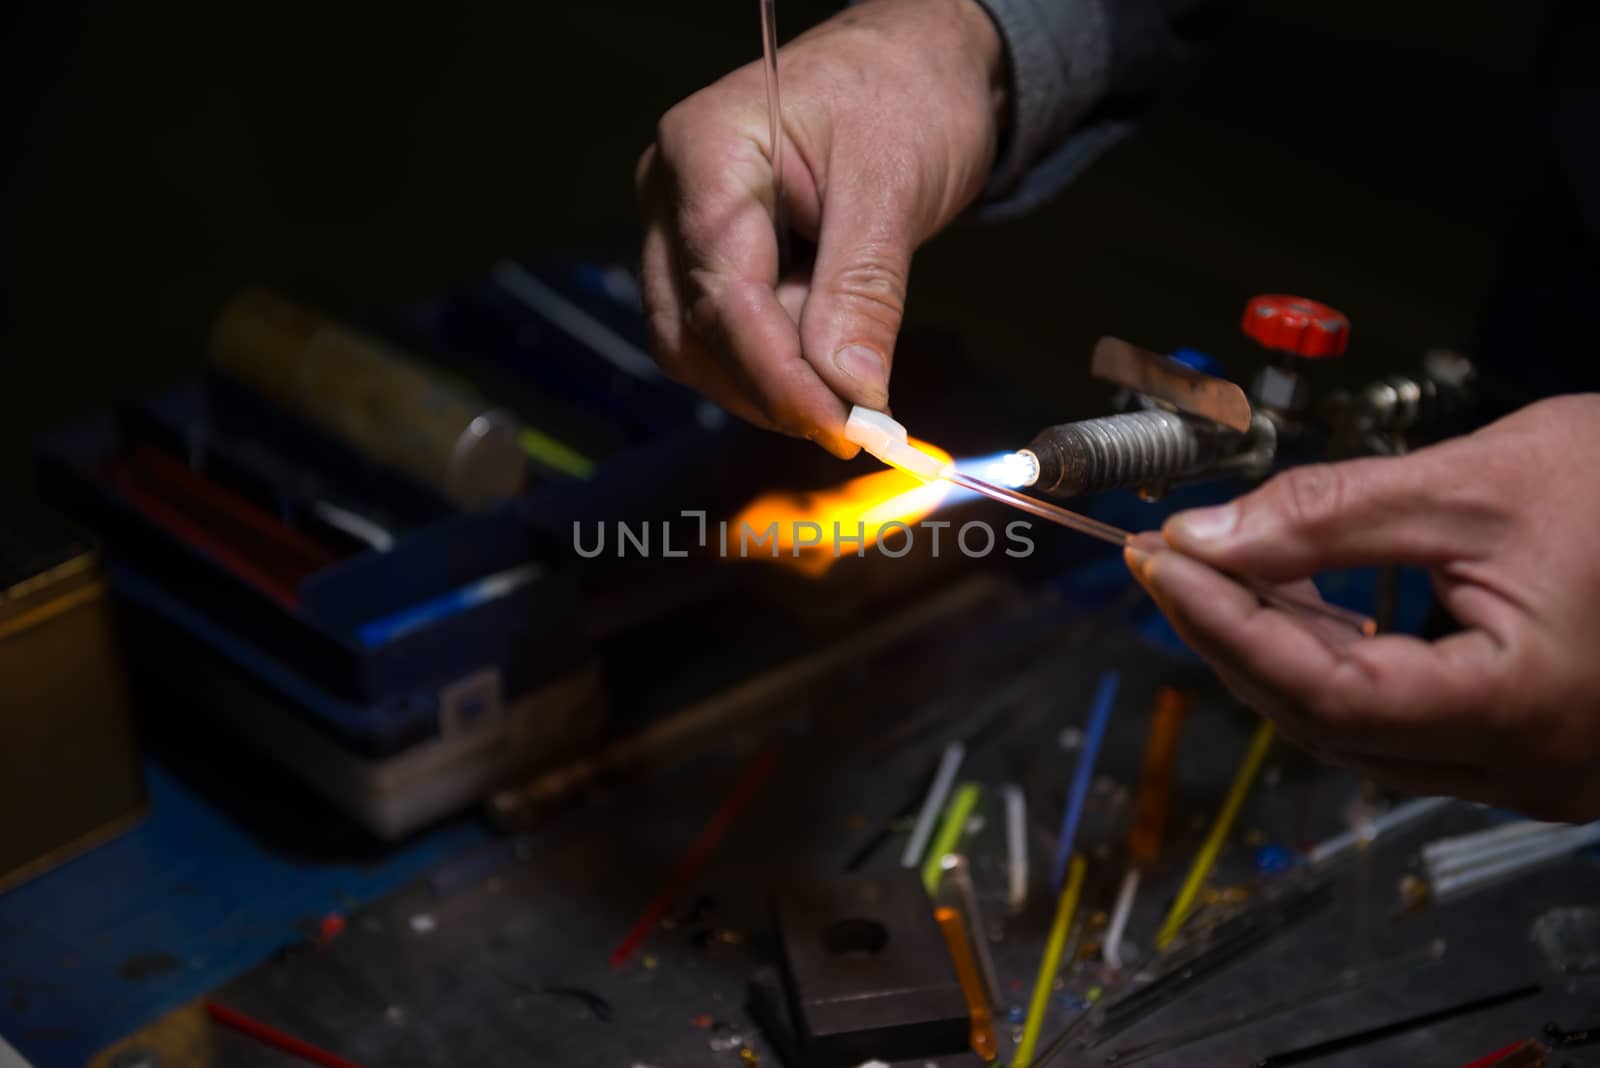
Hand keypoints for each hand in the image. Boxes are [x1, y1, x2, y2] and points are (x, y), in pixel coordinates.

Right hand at [636, 0, 1004, 456]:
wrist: (912, 66)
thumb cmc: (903, 94)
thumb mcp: (894, 185)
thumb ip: (863, 291)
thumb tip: (852, 392)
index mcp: (705, 151)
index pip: (724, 291)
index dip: (779, 374)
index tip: (840, 429)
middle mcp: (672, 192)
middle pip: (695, 329)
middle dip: (772, 389)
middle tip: (853, 428)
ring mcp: (681, 228)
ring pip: (697, 346)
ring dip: (769, 386)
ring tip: (849, 390)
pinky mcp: (708, 259)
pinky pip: (720, 336)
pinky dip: (773, 368)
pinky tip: (827, 368)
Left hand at [1125, 394, 1599, 820]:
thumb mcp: (1478, 481)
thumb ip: (1331, 514)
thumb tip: (1212, 538)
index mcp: (1523, 707)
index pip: (1321, 689)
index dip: (1224, 626)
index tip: (1161, 565)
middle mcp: (1532, 765)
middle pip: (1329, 721)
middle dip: (1238, 639)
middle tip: (1176, 565)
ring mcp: (1539, 770)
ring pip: (1362, 733)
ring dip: (1284, 656)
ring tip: (1230, 576)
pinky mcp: (1539, 750)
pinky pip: (1409, 726)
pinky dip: (1344, 668)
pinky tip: (1307, 609)